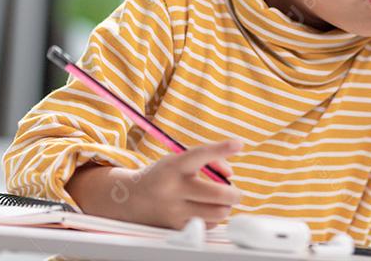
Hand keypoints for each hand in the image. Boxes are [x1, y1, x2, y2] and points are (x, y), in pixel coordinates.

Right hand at [67, 139, 244, 229]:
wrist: (131, 199)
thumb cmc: (165, 175)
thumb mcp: (179, 160)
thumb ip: (209, 161)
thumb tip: (231, 175)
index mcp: (174, 166)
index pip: (200, 155)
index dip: (221, 149)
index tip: (239, 143)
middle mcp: (173, 188)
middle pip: (218, 193)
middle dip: (235, 193)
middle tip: (236, 192)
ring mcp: (174, 210)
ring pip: (218, 212)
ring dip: (225, 206)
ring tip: (220, 202)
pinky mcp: (175, 226)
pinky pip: (208, 225)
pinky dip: (213, 218)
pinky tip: (205, 211)